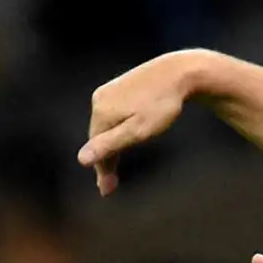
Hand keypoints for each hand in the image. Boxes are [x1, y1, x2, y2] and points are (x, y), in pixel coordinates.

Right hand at [78, 49, 202, 195]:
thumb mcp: (138, 130)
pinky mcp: (119, 86)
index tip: (107, 190)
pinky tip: (123, 137)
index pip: (97, 147)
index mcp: (101, 111)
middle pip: (99, 137)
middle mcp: (99, 99)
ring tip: (116, 165)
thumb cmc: (162, 105)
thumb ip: (110, 145)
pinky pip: (113, 115)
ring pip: (106, 126)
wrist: (180, 72)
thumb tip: (81, 159)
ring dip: (111, 146)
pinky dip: (117, 130)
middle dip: (106, 160)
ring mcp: (109, 91)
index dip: (102, 170)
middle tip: (111, 184)